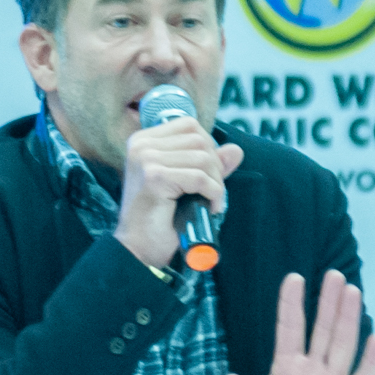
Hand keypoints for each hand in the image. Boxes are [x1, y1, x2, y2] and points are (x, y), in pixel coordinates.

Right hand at [114, 117, 243, 267]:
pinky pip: (200, 178)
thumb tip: (235, 150)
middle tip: (212, 193)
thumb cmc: (159, 219)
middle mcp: (141, 146)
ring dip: (216, 183)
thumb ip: (208, 164)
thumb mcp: (184, 185)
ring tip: (210, 202)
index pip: (189, 125)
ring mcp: (146, 159)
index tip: (208, 174)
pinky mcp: (155, 177)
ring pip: (203, 158)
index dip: (208, 147)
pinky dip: (213, 194)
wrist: (138, 249)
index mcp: (143, 141)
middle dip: (215, 167)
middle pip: (199, 140)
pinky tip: (210, 208)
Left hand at [221, 270, 374, 374]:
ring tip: (352, 293)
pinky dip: (370, 362)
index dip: (291, 305)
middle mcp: (312, 371)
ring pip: (342, 346)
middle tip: (333, 274)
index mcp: (286, 369)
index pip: (290, 329)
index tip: (294, 278)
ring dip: (348, 320)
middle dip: (327, 303)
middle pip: (322, 330)